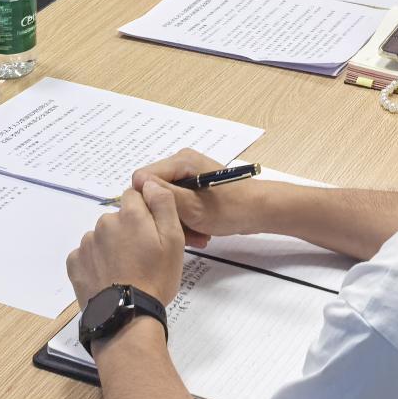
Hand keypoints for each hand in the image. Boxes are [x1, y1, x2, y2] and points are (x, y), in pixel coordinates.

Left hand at [66, 186, 185, 308]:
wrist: (127, 318)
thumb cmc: (156, 279)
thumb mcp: (173, 240)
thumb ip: (163, 204)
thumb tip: (150, 183)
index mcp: (130, 215)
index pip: (135, 195)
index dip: (145, 211)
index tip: (151, 233)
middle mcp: (104, 223)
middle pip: (118, 217)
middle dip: (128, 229)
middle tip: (141, 256)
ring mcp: (86, 244)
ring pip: (102, 235)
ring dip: (111, 245)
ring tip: (124, 270)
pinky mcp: (74, 263)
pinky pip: (86, 254)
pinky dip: (95, 261)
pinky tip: (107, 277)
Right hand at [130, 152, 267, 245]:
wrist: (260, 211)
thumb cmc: (231, 208)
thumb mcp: (193, 207)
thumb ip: (164, 195)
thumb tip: (137, 183)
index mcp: (181, 161)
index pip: (142, 178)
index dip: (146, 202)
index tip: (158, 221)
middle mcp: (182, 164)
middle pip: (155, 191)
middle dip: (165, 215)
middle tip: (181, 234)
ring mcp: (190, 176)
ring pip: (167, 202)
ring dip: (178, 222)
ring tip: (196, 237)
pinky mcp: (196, 188)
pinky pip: (180, 205)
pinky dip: (187, 221)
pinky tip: (200, 234)